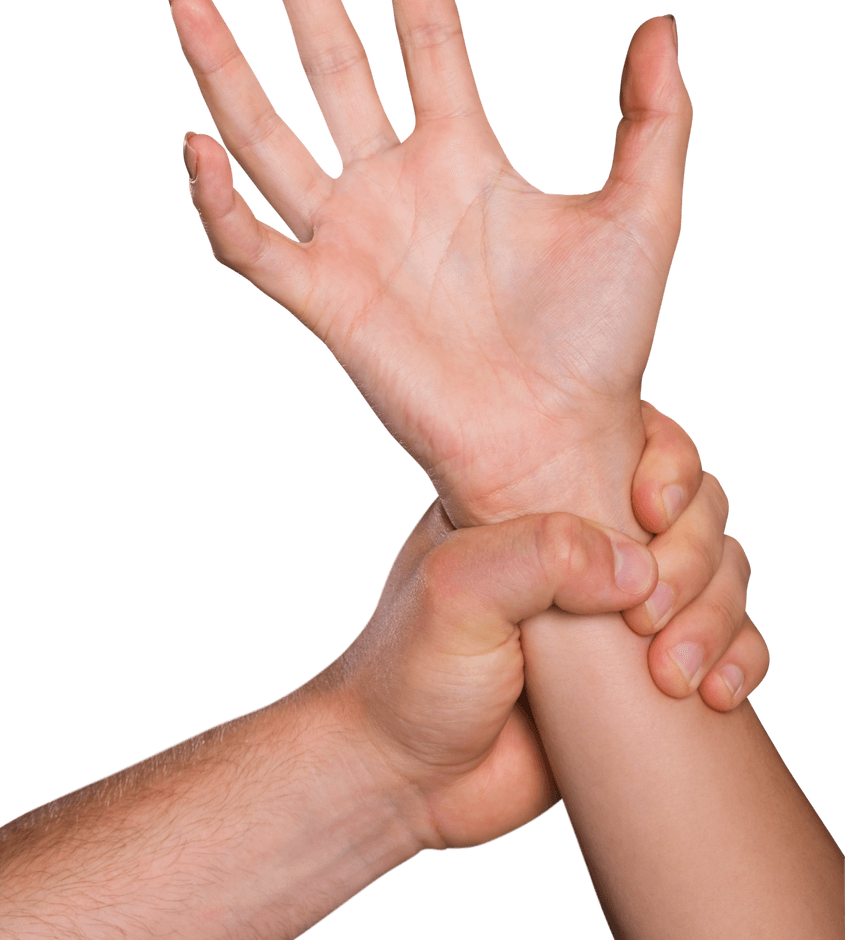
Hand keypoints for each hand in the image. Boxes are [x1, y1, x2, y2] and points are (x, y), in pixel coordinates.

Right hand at [167, 0, 691, 530]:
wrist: (556, 436)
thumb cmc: (600, 341)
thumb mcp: (641, 215)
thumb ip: (655, 119)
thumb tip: (659, 22)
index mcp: (466, 156)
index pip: (428, 38)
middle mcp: (398, 186)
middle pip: (335, 67)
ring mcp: (353, 239)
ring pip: (271, 138)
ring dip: (227, 72)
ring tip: (187, 0)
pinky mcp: (323, 299)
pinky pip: (251, 244)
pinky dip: (217, 204)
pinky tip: (194, 150)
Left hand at [324, 480, 766, 851]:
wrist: (407, 781)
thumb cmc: (410, 674)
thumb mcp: (454, 591)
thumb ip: (538, 554)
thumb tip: (636, 568)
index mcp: (534, 496)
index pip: (632, 440)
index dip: (667, 463)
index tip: (650, 511)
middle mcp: (585, 543)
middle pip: (694, 508)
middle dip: (695, 555)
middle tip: (649, 617)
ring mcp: (617, 607)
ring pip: (721, 573)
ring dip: (720, 614)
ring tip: (673, 674)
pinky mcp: (642, 669)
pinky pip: (725, 645)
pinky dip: (740, 658)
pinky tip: (716, 694)